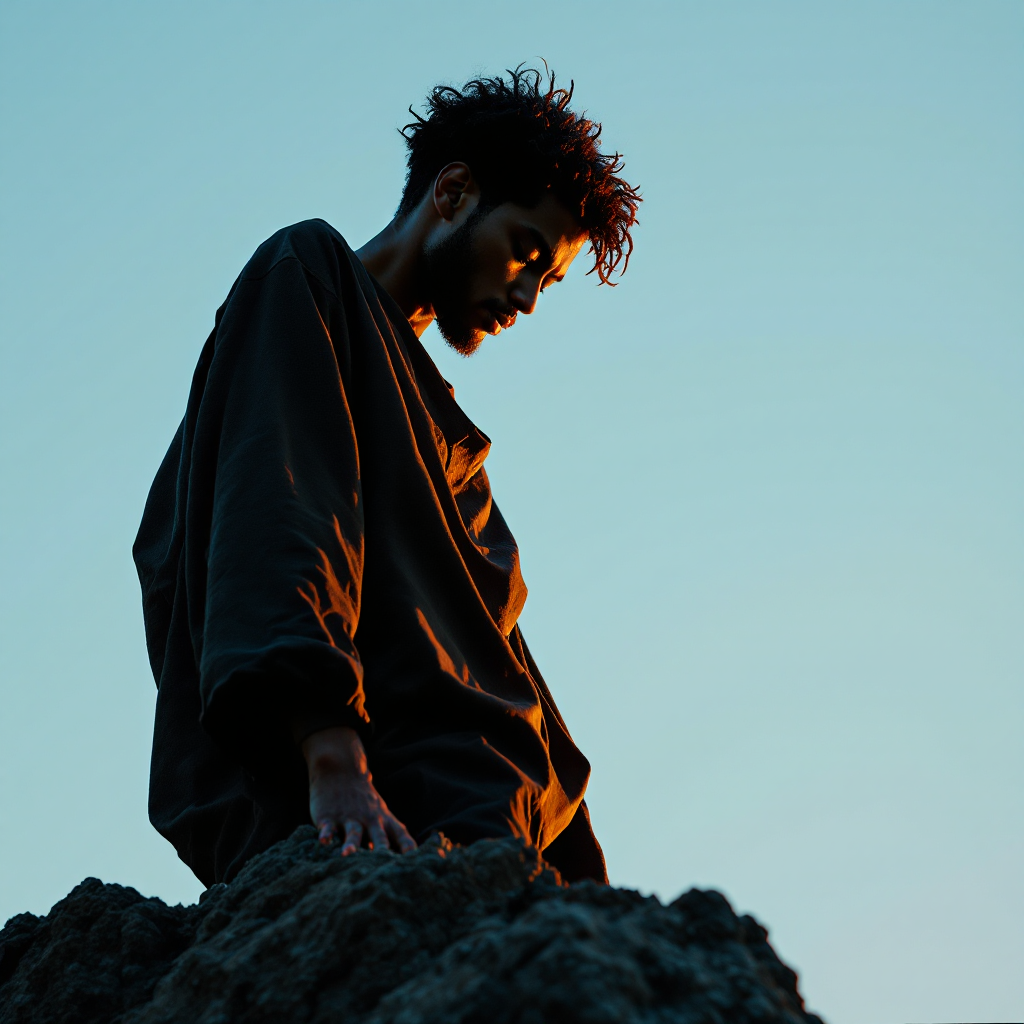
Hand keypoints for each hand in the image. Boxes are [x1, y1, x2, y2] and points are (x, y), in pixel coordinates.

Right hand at [299, 726, 415, 855]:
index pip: (401, 835)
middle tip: (385, 866)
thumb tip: (400, 861)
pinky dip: (326, 834)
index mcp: (385, 820)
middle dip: (382, 851)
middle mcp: (370, 820)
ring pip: (353, 832)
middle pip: (379, 837)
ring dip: (351, 844)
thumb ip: (390, 837)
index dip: (409, 848)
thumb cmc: (364, 801)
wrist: (341, 771)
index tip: (418, 861)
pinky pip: (329, 827)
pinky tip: (324, 842)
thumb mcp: (382, 814)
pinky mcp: (330, 817)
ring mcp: (350, 817)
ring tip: (347, 854)